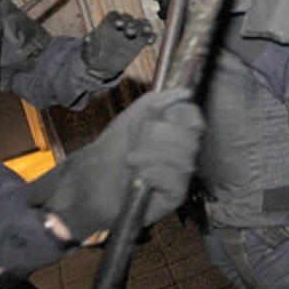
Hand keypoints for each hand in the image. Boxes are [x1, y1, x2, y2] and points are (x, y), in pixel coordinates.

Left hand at [26, 88, 203, 242]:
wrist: (94, 179)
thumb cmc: (114, 148)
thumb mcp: (136, 115)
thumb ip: (160, 100)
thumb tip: (185, 93)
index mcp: (176, 131)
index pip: (194, 118)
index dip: (182, 115)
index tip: (165, 116)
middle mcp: (183, 153)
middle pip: (190, 138)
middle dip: (159, 136)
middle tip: (137, 142)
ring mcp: (180, 175)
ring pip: (184, 159)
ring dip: (153, 155)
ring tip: (132, 159)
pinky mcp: (175, 196)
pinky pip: (177, 180)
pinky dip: (157, 173)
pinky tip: (141, 175)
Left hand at [81, 11, 154, 79]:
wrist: (103, 66)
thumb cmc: (93, 57)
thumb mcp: (87, 53)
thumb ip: (87, 45)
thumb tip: (87, 37)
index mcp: (107, 25)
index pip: (113, 16)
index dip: (117, 18)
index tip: (118, 25)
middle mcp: (120, 26)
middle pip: (128, 19)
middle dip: (130, 23)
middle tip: (130, 32)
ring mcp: (131, 33)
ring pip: (139, 24)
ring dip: (144, 26)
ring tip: (146, 31)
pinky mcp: (139, 42)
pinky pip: (147, 36)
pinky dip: (150, 37)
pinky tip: (150, 41)